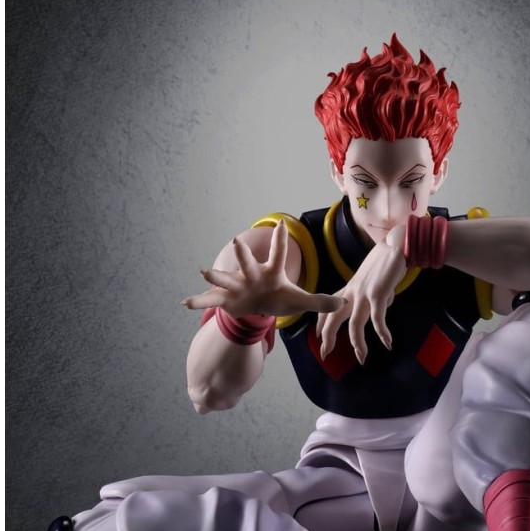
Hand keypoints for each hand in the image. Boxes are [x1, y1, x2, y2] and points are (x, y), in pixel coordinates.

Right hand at [182, 221, 344, 317]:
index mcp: (271, 272)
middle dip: (243, 254)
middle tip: (237, 241)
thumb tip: (345, 303)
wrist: (257, 307)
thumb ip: (321, 301)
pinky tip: (184, 302)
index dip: (281, 239)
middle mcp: (252, 275)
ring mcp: (238, 286)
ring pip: (226, 279)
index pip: (279, 254)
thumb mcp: (300, 302)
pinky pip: (211, 300)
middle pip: (248, 263)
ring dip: (215, 275)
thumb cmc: (278, 298)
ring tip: (203, 271)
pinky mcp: (227, 299)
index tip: (282, 223)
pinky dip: (198, 301)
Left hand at [315, 243, 406, 363]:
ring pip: (354, 325)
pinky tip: (388, 343)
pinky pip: (378, 319)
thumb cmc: (387, 261)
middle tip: (325, 354)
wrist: (396, 245)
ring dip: (358, 344)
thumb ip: (375, 294)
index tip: (317, 336)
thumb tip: (384, 305)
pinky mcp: (378, 294)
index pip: (328, 307)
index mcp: (349, 288)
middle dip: (328, 338)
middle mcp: (352, 292)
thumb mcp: (374, 279)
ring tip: (362, 358)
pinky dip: (382, 333)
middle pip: (333, 319)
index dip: (321, 323)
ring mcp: (364, 294)